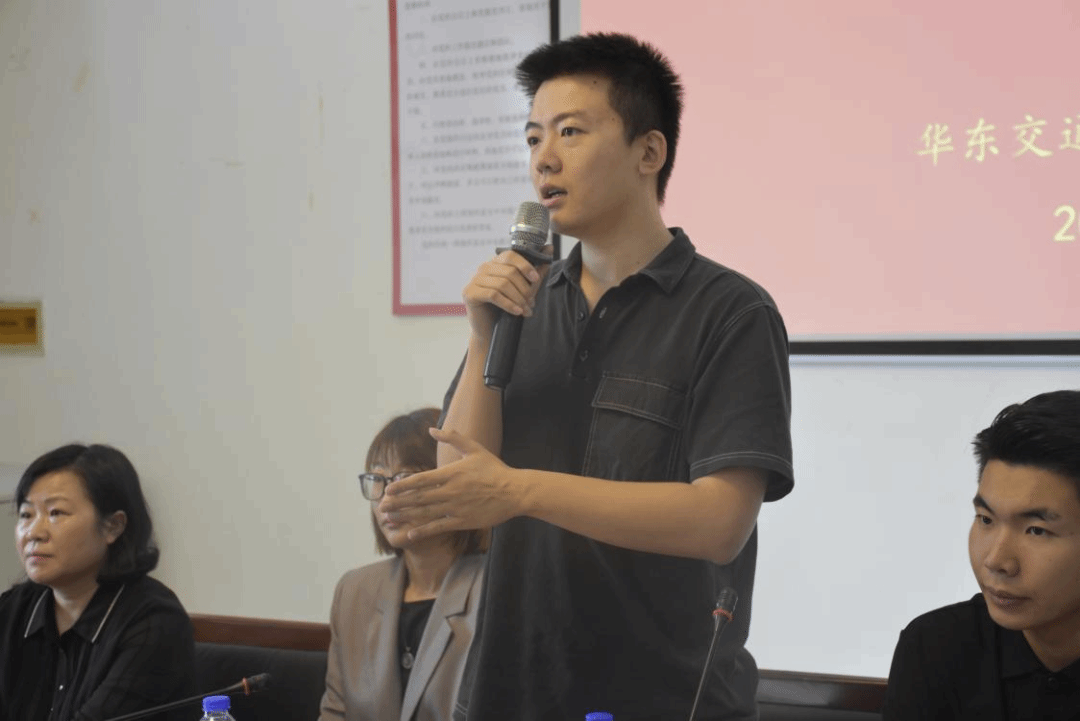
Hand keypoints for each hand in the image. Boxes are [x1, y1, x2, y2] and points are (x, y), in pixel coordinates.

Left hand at [379, 428, 526, 541]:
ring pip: (424, 513)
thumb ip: (452, 438)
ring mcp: (455, 507)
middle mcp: (449, 491)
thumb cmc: (494, 469)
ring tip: (389, 519)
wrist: (514, 491)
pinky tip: (410, 533)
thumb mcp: (474, 448)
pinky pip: (439, 526)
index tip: (388, 489)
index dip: (402, 485)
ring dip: (405, 516)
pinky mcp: (462, 520)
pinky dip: (423, 530)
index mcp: (450, 473)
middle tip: (381, 506)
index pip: (420, 480)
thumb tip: (432, 429)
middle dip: (398, 502)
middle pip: (418, 498)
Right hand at [462, 247, 551, 341]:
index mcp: (495, 263)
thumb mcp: (523, 289)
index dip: (525, 266)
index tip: (536, 279)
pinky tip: (516, 312)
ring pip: (503, 284)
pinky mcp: (469, 293)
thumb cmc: (505, 308)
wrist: (489, 330)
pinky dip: (508, 304)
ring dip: (518, 299)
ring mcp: (474, 280)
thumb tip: (550, 248)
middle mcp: (483, 268)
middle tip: (532, 303)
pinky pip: (493, 295)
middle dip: (524, 289)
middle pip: (509, 272)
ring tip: (526, 310)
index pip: (510, 255)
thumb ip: (535, 271)